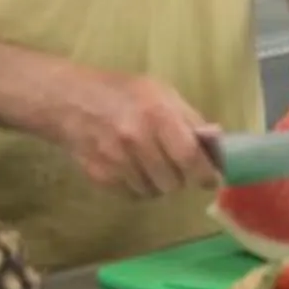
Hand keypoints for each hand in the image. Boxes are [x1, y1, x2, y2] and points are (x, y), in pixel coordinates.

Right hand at [41, 66, 221, 198]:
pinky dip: (138, 187)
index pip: (189, 157)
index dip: (205, 174)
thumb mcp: (162, 93)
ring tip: (151, 163)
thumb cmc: (123, 93)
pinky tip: (132, 168)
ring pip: (153, 193)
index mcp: (157, 115)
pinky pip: (133, 195)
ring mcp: (116, 161)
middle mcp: (137, 140)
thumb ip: (190, 120)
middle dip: (180, 178)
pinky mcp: (100, 177)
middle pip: (173, 182)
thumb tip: (218, 145)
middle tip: (176, 166)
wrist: (71, 101)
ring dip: (159, 184)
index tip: (210, 180)